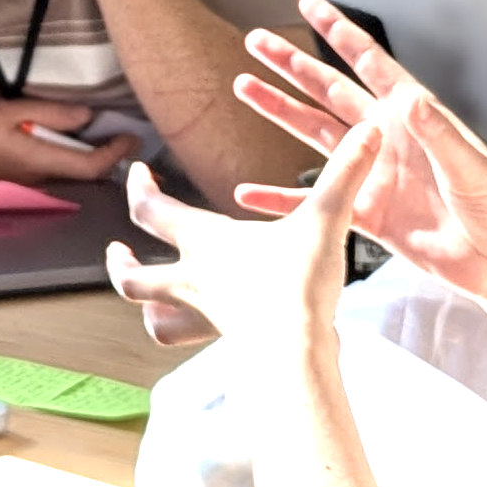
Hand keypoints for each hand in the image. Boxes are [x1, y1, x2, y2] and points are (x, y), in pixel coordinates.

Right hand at [0, 98, 141, 182]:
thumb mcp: (9, 111)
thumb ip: (49, 112)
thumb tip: (87, 116)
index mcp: (41, 160)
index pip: (92, 165)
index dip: (117, 153)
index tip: (132, 136)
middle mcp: (42, 177)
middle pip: (88, 171)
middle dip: (110, 153)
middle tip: (125, 131)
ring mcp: (34, 181)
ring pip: (74, 171)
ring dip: (92, 154)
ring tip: (106, 130)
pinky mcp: (25, 178)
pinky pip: (59, 168)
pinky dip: (73, 154)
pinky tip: (73, 138)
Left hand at [107, 125, 383, 349]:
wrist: (297, 356)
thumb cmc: (298, 286)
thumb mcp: (324, 221)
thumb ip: (344, 175)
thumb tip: (370, 130)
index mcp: (206, 243)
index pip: (151, 210)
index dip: (139, 188)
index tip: (138, 172)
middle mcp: (196, 282)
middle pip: (134, 277)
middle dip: (120, 262)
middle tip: (117, 250)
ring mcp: (208, 318)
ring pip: (156, 320)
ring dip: (147, 308)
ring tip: (149, 301)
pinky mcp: (228, 345)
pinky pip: (194, 339)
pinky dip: (190, 330)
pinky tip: (208, 325)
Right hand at [230, 0, 486, 309]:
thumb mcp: (472, 169)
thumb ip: (438, 134)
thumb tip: (408, 96)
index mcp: (413, 117)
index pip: (368, 63)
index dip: (337, 32)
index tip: (307, 2)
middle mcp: (386, 138)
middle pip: (328, 91)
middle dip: (292, 65)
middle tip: (254, 40)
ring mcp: (372, 175)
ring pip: (314, 135)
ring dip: (280, 112)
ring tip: (243, 87)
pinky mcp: (366, 214)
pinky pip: (314, 203)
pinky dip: (279, 198)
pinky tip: (246, 193)